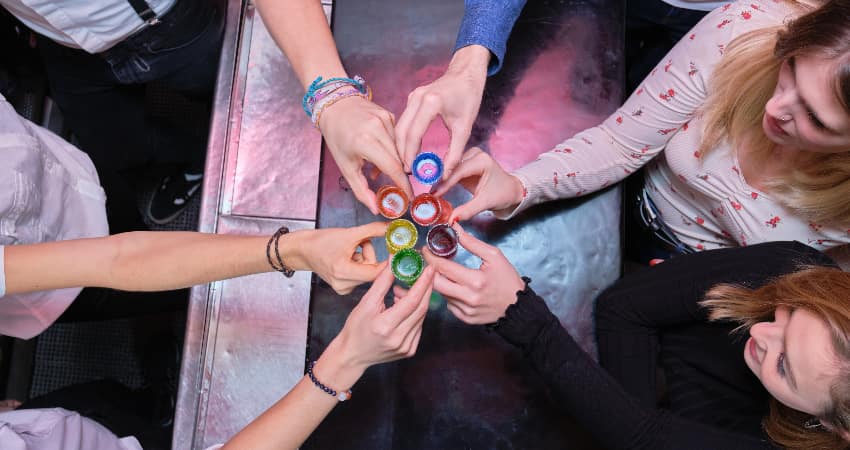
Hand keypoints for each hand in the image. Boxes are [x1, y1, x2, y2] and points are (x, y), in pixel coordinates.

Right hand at [292, 222, 387, 294]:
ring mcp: (343, 288)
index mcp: (344, 272)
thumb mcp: (349, 233)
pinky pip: (361, 275)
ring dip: (364, 258)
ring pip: (367, 272)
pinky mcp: (343, 287)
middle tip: (360, 242)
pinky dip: (358, 264)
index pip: (375, 272)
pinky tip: (347, 258)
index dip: (387, 261)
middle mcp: (344, 285)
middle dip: (369, 254)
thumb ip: (373, 231)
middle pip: (372, 271)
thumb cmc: (321, 241)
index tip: (395, 251)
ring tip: (350, 249)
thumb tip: (392, 229)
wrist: (303, 250)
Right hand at [315, 265, 434, 387]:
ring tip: (408, 289)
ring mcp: (406, 347)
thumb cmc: (356, 328)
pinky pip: (418, 326)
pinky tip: (406, 306)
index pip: (411, 301)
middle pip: (421, 309)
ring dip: (420, 300)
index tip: (429, 269)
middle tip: (428, 273)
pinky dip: (416, 313)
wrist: (352, 355)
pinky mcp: (409, 350)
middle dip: (427, 288)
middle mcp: (398, 339)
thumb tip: (394, 262)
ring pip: (421, 317)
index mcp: (385, 326)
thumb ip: (382, 282)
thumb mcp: (366, 303)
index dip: (422, 284)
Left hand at [319, 96, 412, 213]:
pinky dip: (391, 148)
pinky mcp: (389, 115)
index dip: (403, 184)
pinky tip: (379, 150)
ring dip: (393, 161)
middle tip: (397, 188)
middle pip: (399, 159)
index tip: (409, 196)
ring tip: (377, 166)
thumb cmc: (337, 137)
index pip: (392, 167)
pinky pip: (397, 138)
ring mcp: (385, 119)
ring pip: (399, 149)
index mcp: (365, 141)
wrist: (335, 106)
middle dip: (399, 175)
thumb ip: (361, 190)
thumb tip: (376, 208)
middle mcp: (377, 128)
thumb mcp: (346, 166)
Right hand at [395, 45, 489, 177]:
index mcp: (431, 103)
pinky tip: (408, 149)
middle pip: (401, 131)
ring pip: (399, 126)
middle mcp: (417, 98)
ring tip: (407, 163)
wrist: (466, 73)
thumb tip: (445, 173)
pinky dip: (403, 136)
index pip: (413, 134)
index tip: (411, 170)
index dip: (410, 154)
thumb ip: (455, 152)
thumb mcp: (465, 127)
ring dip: (401, 145)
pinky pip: (403, 120)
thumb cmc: (468, 96)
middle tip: (407, 171)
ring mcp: (413, 97)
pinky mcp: (412, 99)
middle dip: (402, 153)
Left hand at [422, 223, 524, 323]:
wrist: (519, 306)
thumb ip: (472, 243)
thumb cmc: (507, 280)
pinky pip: (449, 304)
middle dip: (431, 271)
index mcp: (475, 281)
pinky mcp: (465, 318)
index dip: (431, 257)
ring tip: (449, 274)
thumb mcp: (494, 256)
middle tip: (433, 262)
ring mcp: (465, 310)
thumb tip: (454, 228)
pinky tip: (459, 288)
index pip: (443, 268)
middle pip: (435, 284)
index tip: (426, 250)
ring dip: (442, 282)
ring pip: (442, 294)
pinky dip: (450, 294)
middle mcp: (468, 298)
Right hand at [432, 147, 524, 221]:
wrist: (510, 190)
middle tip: (428, 193)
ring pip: (448, 168)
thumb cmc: (502, 193)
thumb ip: (468, 210)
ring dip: (439, 179)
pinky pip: (450, 171)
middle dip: (439, 180)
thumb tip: (451, 218)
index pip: (459, 171)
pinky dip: (443, 180)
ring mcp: (468, 158)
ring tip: (430, 192)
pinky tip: (436, 189)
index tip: (434, 194)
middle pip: (451, 167)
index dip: (445, 183)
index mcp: (482, 160)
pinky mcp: (464, 164)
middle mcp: (474, 155)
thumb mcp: (486, 202)